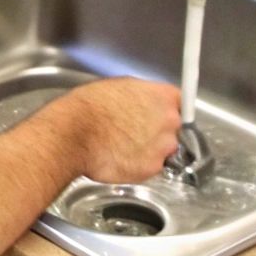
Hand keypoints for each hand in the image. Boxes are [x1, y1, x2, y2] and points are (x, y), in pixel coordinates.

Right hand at [57, 77, 181, 184]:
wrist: (74, 134)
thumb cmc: (89, 108)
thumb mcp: (119, 87)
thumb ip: (142, 96)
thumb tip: (144, 103)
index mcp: (164, 96)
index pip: (181, 103)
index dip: (165, 110)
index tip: (157, 115)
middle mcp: (170, 121)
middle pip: (174, 128)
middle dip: (157, 131)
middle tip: (134, 133)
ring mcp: (163, 146)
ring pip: (164, 150)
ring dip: (150, 150)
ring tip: (124, 147)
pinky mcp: (152, 168)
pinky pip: (151, 167)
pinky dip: (140, 166)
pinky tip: (121, 158)